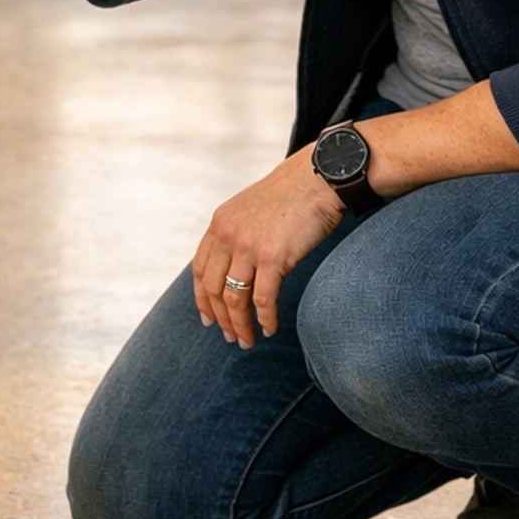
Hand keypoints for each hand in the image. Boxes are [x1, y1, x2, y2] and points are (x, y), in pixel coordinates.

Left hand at [192, 149, 346, 349]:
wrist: (318, 178)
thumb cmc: (292, 195)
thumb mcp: (250, 209)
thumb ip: (237, 233)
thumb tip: (234, 266)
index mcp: (220, 223)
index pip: (200, 269)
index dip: (202, 298)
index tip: (208, 318)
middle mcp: (228, 235)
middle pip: (213, 289)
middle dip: (220, 319)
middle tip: (231, 338)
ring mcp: (248, 247)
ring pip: (235, 299)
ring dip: (240, 325)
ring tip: (248, 340)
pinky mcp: (272, 257)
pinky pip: (263, 299)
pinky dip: (265, 318)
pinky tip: (270, 328)